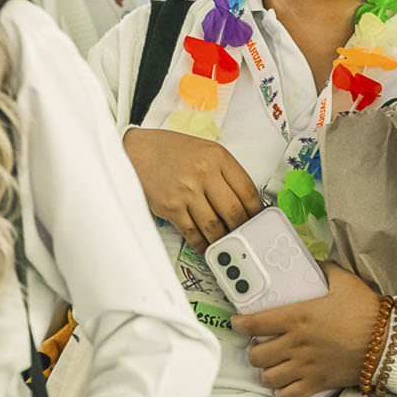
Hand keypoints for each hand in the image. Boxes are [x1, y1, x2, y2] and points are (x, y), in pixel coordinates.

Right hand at [121, 127, 262, 251]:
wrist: (137, 151)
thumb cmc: (171, 151)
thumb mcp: (205, 150)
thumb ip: (225, 172)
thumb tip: (244, 201)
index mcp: (217, 157)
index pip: (248, 190)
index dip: (257, 210)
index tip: (259, 219)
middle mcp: (204, 174)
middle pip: (234, 212)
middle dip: (242, 228)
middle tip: (246, 235)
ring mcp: (187, 193)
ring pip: (215, 227)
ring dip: (223, 240)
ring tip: (228, 244)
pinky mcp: (171, 208)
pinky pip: (193, 234)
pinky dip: (202, 244)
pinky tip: (207, 246)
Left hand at [232, 262, 381, 396]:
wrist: (387, 342)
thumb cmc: (366, 311)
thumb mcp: (344, 281)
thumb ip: (325, 269)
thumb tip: (315, 262)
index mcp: (297, 317)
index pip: (254, 323)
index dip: (239, 324)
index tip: (237, 322)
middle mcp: (296, 344)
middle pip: (256, 355)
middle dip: (252, 350)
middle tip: (259, 344)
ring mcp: (305, 366)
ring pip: (268, 377)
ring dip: (265, 371)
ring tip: (271, 365)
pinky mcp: (317, 383)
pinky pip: (287, 396)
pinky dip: (281, 392)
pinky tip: (284, 384)